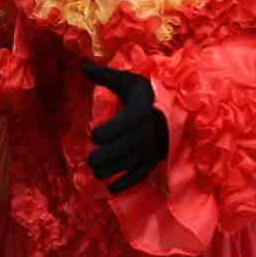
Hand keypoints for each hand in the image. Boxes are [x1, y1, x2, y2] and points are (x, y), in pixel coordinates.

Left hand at [82, 63, 169, 193]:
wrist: (174, 110)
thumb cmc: (144, 94)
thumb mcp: (127, 81)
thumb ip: (104, 75)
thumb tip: (81, 66)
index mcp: (142, 109)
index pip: (128, 120)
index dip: (112, 130)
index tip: (93, 135)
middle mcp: (148, 130)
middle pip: (128, 146)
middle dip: (108, 156)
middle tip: (90, 160)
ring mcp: (151, 148)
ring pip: (133, 162)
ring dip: (114, 170)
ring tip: (96, 173)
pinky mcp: (153, 160)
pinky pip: (142, 174)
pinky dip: (128, 184)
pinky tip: (112, 190)